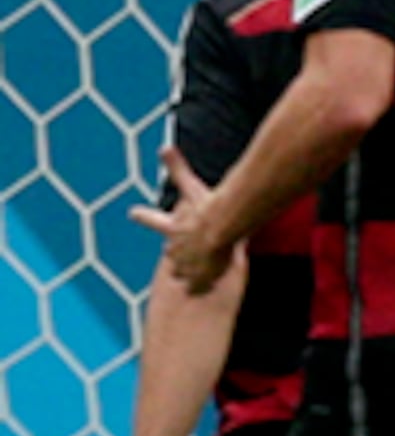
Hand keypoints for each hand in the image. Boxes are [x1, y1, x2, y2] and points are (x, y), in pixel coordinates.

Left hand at [125, 150, 236, 297]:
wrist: (220, 231)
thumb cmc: (206, 210)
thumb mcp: (191, 187)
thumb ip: (178, 167)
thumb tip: (165, 146)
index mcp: (170, 228)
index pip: (152, 219)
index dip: (143, 216)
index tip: (132, 212)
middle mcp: (174, 249)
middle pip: (169, 253)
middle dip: (174, 253)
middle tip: (176, 254)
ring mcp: (187, 266)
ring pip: (182, 273)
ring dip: (187, 273)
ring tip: (192, 278)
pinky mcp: (200, 278)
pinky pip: (198, 287)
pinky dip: (201, 287)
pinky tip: (205, 289)